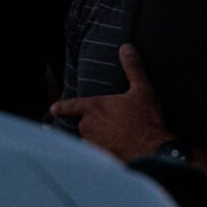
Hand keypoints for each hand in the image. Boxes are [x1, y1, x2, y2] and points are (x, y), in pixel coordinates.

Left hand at [50, 44, 174, 161]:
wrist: (153, 153)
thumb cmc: (147, 120)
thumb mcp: (142, 90)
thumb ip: (133, 68)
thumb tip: (126, 47)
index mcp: (94, 107)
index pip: (72, 106)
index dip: (62, 107)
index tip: (53, 109)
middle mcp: (88, 126)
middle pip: (85, 123)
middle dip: (96, 123)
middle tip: (115, 124)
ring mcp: (92, 144)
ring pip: (90, 139)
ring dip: (100, 138)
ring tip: (119, 139)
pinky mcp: (99, 159)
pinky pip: (96, 153)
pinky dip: (104, 152)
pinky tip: (117, 152)